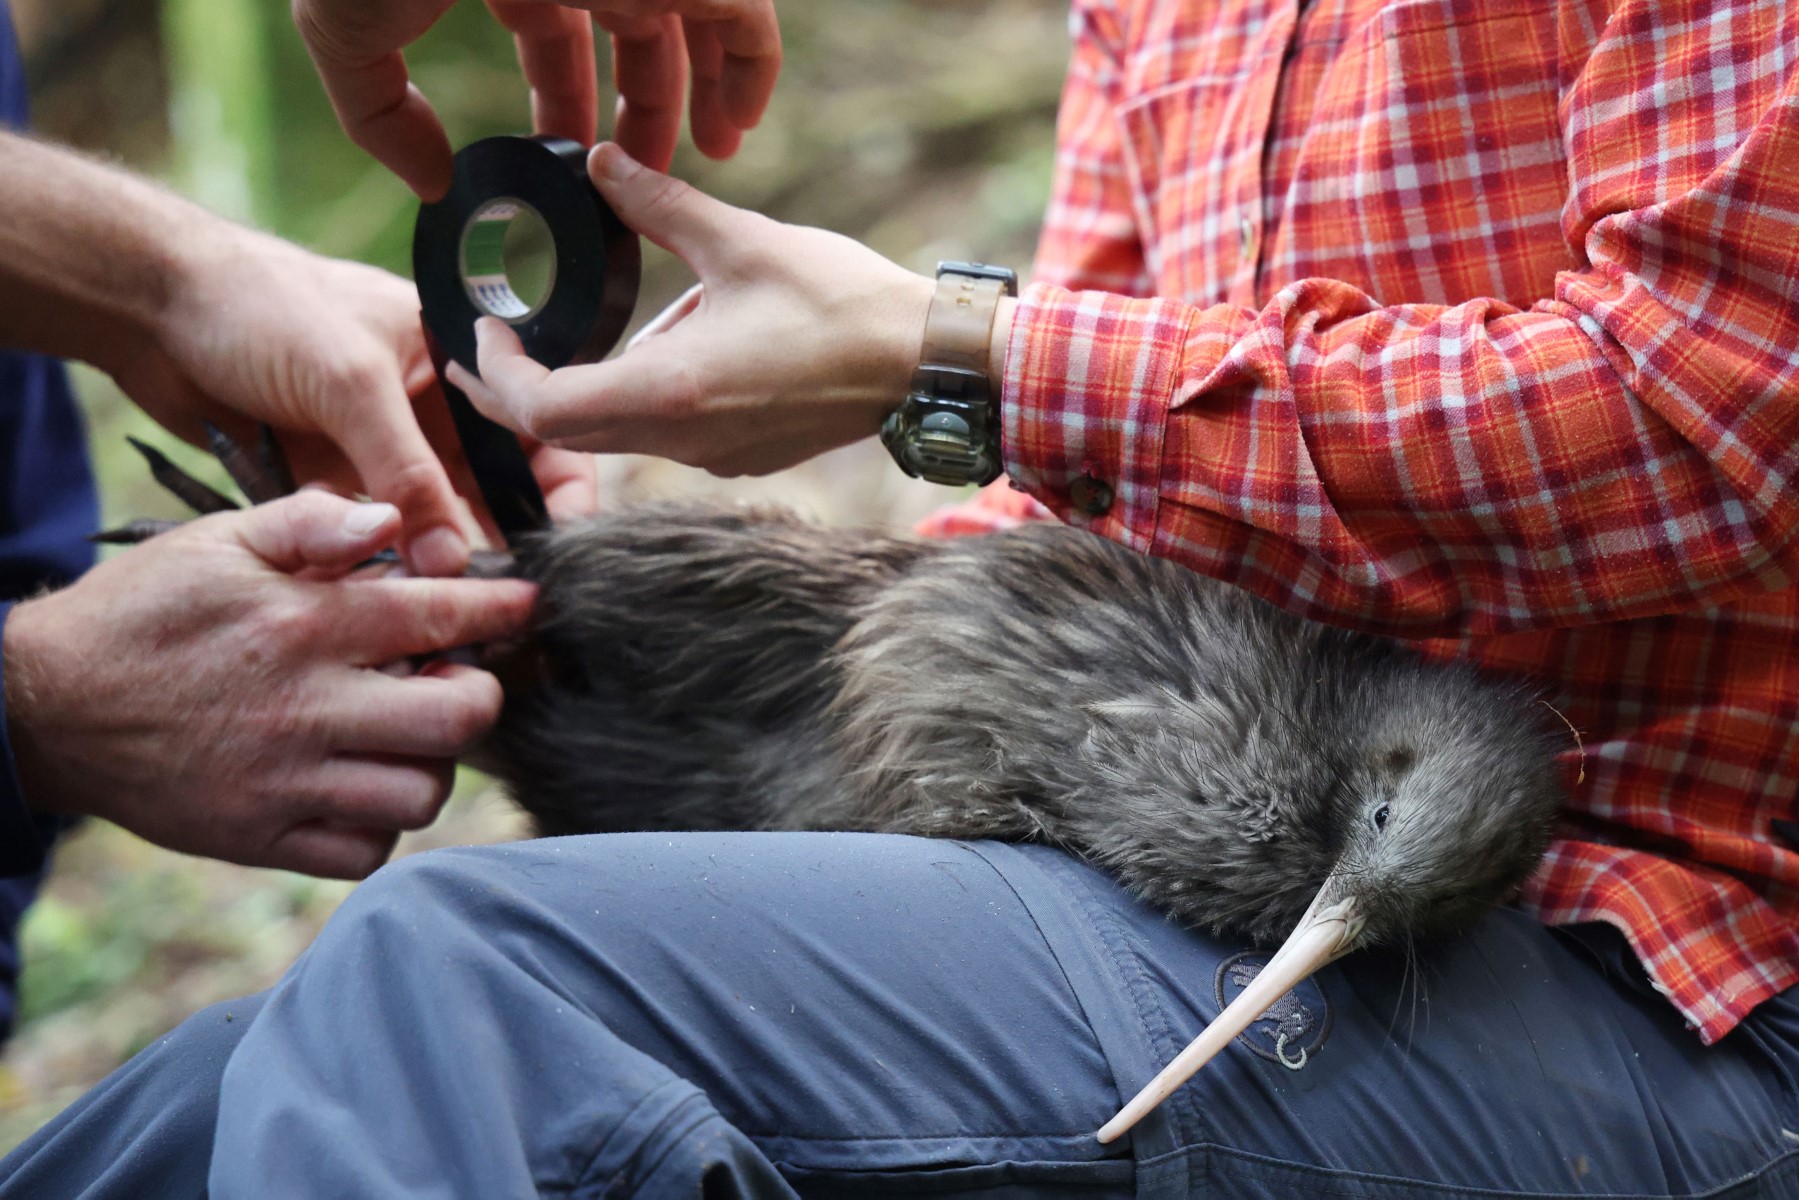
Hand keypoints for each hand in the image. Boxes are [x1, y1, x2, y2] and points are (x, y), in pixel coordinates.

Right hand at [2, 491, 536, 877]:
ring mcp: (284, 783)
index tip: (525, 607)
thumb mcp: (217, 541)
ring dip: (432, 764)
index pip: (439, 617)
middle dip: (478, 696)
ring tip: (407, 735)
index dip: (500, 611)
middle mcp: (304, 708)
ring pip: (420, 794)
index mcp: (301, 625)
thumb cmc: (143, 612)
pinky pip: (365, 853)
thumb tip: (392, 518)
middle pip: (456, 719)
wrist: (43, 707)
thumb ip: (311, 522)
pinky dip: (380, 825)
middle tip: (458, 680)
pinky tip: (362, 784)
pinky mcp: (260, 840)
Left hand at [113, 224, 597, 570]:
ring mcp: (380, 444)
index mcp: (459, 358)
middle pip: (491, 487)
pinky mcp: (332, 477)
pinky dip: (381, 560)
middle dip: (498, 541)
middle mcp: (431, 406)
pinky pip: (374, 532)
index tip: (558, 550)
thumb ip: (407, 477)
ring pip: (433, 519)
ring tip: (449, 607)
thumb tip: (453, 564)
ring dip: (438, 560)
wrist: (150, 307)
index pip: (536, 428)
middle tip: (501, 597)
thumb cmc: (260, 308)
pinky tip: (390, 591)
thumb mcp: (351, 385)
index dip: (557, 489)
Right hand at [293, 0, 780, 197]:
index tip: (577, 168)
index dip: (567, 103)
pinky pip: (742, 12)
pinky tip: (737, 123)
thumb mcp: (348, 34)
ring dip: (709, 87)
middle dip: (645, 105)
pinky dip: (749, 65)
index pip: (554, 36)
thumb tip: (430, 184)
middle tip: (650, 174)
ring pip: (696, 19)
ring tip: (715, 151)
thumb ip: (379, 112)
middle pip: (632, 32)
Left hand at [453, 143, 937, 476]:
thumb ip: (659, 206)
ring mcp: (714, 458)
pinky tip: (653, 355)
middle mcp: (685, 441)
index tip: (488, 331)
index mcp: (673, 391)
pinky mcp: (740, 456)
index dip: (499, 376)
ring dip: (580, 396)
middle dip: (520, 392)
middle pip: (568, 436)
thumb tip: (602, 161)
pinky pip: (662, 441)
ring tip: (572, 340)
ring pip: (614, 440)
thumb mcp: (742, 242)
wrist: (923, 364)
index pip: (545, 411)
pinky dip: (633, 404)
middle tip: (495, 345)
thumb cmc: (843, 305)